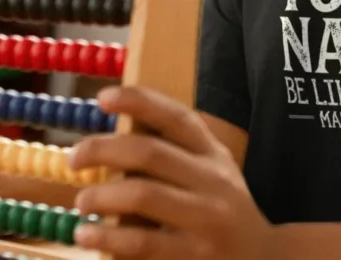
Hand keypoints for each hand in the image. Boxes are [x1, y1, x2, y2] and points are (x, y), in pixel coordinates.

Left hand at [67, 86, 269, 258]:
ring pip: (144, 194)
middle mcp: (213, 180)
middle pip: (151, 152)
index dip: (140, 101)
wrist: (265, 258)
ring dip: (102, 195)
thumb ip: (180, 154)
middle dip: (104, 149)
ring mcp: (205, 218)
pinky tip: (87, 234)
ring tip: (81, 199)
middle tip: (75, 156)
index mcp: (214, 154)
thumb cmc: (225, 212)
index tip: (103, 97)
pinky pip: (142, 243)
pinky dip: (107, 236)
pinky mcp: (194, 256)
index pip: (177, 117)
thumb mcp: (214, 174)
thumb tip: (118, 135)